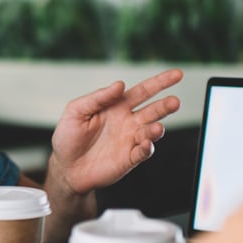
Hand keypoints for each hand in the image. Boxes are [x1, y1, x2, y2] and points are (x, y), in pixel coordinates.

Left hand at [49, 68, 182, 196]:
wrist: (65, 168)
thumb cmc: (68, 137)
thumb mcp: (76, 111)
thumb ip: (97, 97)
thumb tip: (119, 84)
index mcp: (117, 106)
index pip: (143, 91)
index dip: (160, 82)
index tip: (177, 74)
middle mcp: (128, 122)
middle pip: (153, 110)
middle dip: (166, 106)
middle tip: (174, 102)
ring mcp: (130, 140)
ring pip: (151, 132)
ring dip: (156, 129)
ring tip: (157, 128)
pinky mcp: (129, 159)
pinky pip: (143, 152)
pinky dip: (147, 148)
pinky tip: (146, 144)